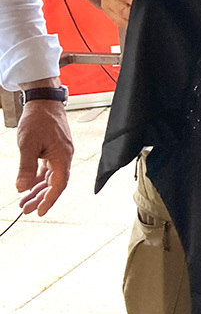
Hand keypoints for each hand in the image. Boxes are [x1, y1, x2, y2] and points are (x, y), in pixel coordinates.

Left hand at [15, 100, 73, 215]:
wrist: (43, 101)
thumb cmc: (38, 119)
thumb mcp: (28, 144)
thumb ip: (26, 168)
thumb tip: (22, 188)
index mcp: (62, 157)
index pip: (58, 185)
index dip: (49, 200)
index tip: (40, 212)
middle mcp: (64, 157)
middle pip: (55, 184)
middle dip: (41, 198)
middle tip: (26, 209)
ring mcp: (60, 153)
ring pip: (51, 178)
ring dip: (38, 189)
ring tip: (25, 201)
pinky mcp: (54, 149)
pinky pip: (48, 169)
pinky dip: (39, 178)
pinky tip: (30, 184)